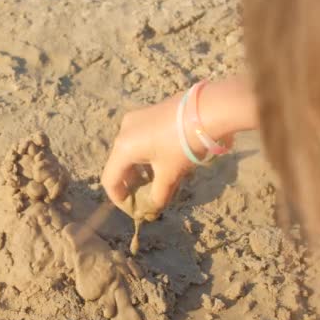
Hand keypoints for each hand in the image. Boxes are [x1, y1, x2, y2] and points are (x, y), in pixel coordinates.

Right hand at [102, 94, 206, 214]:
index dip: (119, 199)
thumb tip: (153, 208)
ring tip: (155, 183)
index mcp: (123, 148)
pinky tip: (162, 163)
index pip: (110, 180)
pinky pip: (139, 140)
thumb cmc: (184, 144)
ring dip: (139, 171)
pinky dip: (145, 156)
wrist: (208, 109)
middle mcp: (123, 132)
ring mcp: (135, 119)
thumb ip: (158, 195)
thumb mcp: (170, 174)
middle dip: (130, 185)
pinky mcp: (147, 113)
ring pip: (129, 152)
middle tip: (145, 199)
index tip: (134, 211)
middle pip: (119, 165)